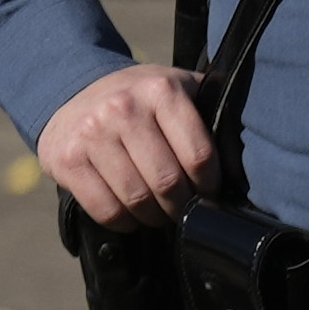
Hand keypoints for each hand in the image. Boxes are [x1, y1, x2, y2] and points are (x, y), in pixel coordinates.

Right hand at [31, 67, 213, 228]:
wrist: (71, 88)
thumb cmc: (136, 98)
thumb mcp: (174, 87)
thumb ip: (205, 112)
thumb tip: (241, 160)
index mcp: (161, 90)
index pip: (198, 155)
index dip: (208, 185)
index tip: (207, 192)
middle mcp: (124, 108)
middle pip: (167, 182)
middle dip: (180, 206)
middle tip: (182, 209)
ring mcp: (92, 134)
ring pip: (136, 199)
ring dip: (153, 217)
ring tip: (157, 212)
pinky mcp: (67, 160)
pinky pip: (104, 209)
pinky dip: (123, 222)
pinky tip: (129, 214)